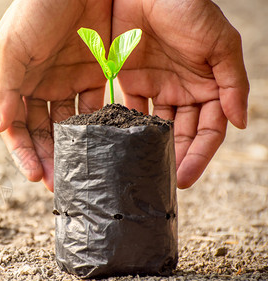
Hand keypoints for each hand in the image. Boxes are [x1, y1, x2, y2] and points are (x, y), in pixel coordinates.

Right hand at [0, 0, 112, 190]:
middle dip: (51, 158)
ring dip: (77, 150)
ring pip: (73, 125)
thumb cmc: (37, 9)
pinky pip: (101, 106)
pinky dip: (103, 126)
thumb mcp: (13, 47)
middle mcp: (43, 87)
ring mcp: (71, 81)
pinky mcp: (98, 72)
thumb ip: (5, 88)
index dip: (24, 152)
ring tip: (87, 173)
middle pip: (46, 132)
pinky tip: (110, 145)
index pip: (18, 127)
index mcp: (19, 83)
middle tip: (62, 186)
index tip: (35, 175)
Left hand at [112, 0, 248, 187]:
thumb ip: (232, 84)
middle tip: (161, 182)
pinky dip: (125, 128)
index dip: (199, 155)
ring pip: (154, 128)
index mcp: (207, 87)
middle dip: (174, 159)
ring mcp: (155, 88)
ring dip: (149, 150)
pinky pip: (128, 110)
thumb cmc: (189, 10)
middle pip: (181, 135)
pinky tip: (119, 146)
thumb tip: (242, 123)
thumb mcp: (220, 44)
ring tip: (139, 170)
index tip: (184, 178)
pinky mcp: (129, 80)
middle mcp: (182, 92)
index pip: (208, 131)